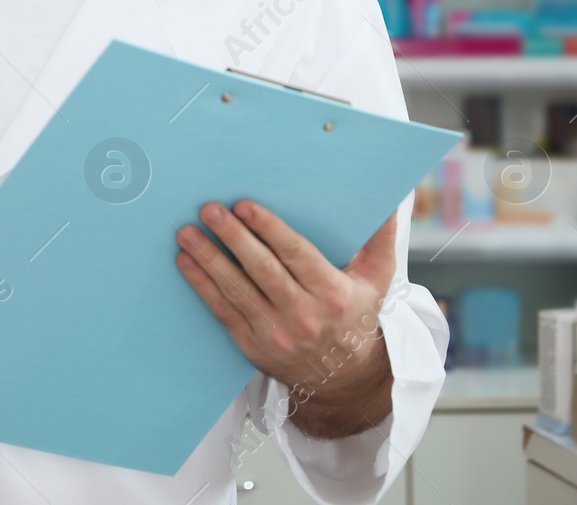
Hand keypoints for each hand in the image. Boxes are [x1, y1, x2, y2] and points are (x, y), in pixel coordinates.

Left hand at [175, 200, 396, 438]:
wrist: (341, 377)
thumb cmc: (355, 314)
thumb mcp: (376, 279)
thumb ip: (380, 238)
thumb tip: (391, 199)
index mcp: (333, 294)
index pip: (296, 255)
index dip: (269, 229)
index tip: (244, 205)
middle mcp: (304, 316)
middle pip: (262, 271)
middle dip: (233, 238)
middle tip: (209, 209)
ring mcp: (275, 333)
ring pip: (237, 290)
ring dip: (208, 259)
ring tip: (187, 232)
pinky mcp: (252, 345)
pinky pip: (223, 311)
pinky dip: (201, 285)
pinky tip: (185, 261)